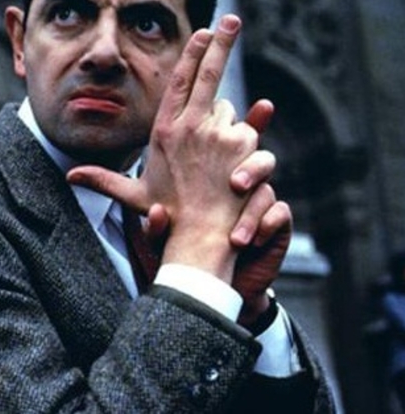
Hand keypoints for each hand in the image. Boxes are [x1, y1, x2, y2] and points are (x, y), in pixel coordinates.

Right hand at [68, 15, 262, 282]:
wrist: (198, 237)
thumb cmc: (167, 216)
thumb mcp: (133, 195)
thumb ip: (102, 181)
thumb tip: (69, 177)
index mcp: (164, 130)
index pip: (179, 81)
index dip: (192, 54)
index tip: (204, 32)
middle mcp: (190, 125)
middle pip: (209, 74)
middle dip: (222, 44)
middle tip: (231, 19)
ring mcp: (217, 132)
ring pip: (229, 112)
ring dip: (226, 126)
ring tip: (218, 159)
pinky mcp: (240, 143)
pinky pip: (248, 131)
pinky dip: (243, 142)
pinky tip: (235, 165)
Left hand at [144, 157, 291, 323]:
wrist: (213, 288)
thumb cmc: (188, 254)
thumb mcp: (167, 243)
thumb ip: (158, 229)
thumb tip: (155, 213)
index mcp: (213, 183)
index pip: (222, 154)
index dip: (222, 149)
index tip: (210, 163)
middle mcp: (239, 188)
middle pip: (254, 160)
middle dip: (250, 168)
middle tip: (236, 184)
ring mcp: (258, 203)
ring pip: (266, 190)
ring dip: (253, 212)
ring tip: (237, 239)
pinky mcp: (277, 224)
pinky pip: (281, 212)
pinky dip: (269, 223)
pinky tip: (256, 240)